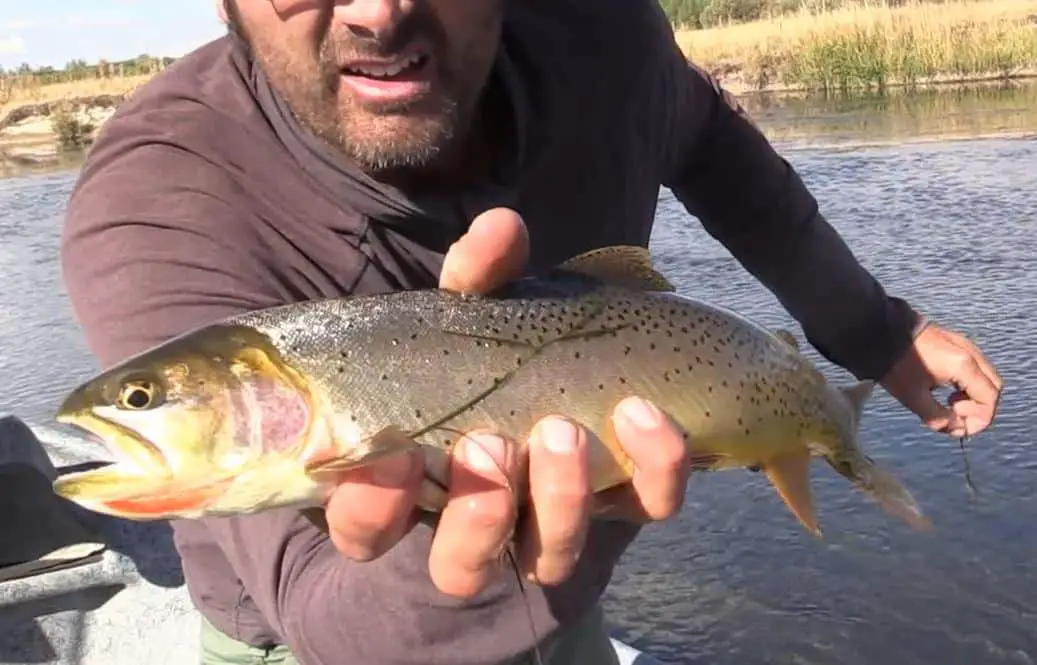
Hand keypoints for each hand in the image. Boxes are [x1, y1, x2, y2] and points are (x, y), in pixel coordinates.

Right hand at [323, 207, 691, 599]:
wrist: (584, 358)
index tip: (389, 456)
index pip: (365, 530)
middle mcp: (480, 521)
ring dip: (558, 502)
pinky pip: (645, 508)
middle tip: (489, 446)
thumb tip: (500, 227)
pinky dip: (651, 469)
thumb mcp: (476, 309)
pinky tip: (646, 414)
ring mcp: (553, 519)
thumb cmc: (498, 346)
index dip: (369, 509)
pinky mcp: (624, 500)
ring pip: (547, 555)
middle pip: (461, 565)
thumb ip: (477, 276)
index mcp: (415, 483)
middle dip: (475, 516)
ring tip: (561, 432)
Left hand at [880, 320, 1002, 438]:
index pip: (989, 398)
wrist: (878, 333)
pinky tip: (946, 388)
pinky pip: (974, 366)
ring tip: (949, 402)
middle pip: (993, 387)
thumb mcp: (913, 397)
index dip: (978, 419)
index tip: (956, 424)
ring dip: (973, 395)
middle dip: (979, 407)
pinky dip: (968, 382)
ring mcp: (964, 344)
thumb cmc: (894, 365)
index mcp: (963, 365)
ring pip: (985, 376)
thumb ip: (938, 418)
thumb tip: (955, 428)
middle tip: (955, 415)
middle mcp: (970, 352)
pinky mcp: (955, 342)